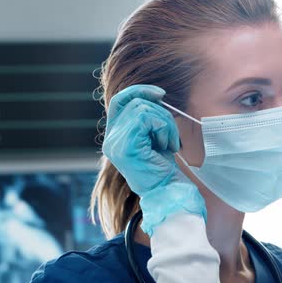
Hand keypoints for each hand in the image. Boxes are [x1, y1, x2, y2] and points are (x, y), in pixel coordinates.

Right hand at [102, 84, 205, 235]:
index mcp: (115, 136)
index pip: (119, 101)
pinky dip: (163, 128)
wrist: (167, 191)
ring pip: (142, 109)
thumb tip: (156, 95)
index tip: (161, 94)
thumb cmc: (163, 167)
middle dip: (161, 113)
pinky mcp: (125, 146)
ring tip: (168, 143)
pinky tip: (166, 146)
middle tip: (170, 136)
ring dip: (165, 123)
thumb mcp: (154, 137)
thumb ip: (148, 118)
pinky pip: (146, 119)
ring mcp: (115, 143)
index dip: (138, 91)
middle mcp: (111, 139)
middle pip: (135, 103)